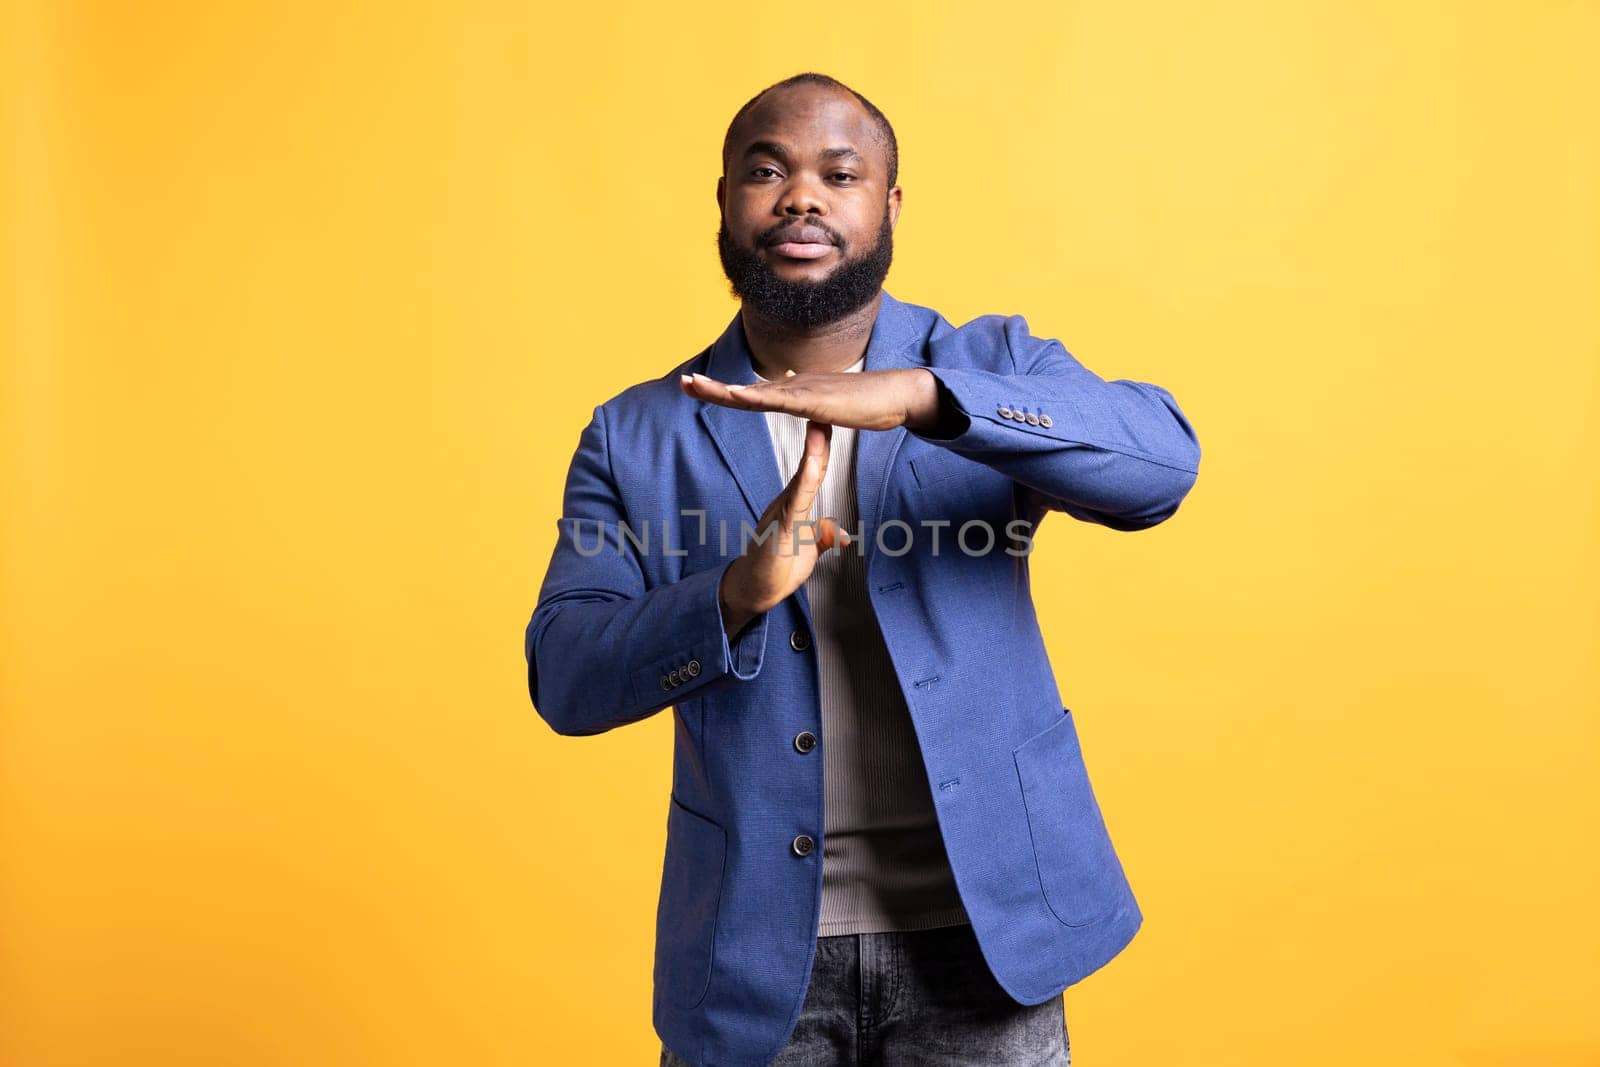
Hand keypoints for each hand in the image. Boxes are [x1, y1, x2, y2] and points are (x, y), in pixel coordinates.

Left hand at [681, 366, 944, 432]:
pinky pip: (779, 399)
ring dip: (723, 389)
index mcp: (796, 392)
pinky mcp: (815, 400)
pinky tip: (735, 394)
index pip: (753, 394)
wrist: (898, 394)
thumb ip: (815, 407)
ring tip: (696, 385)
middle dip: (712, 387)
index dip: (724, 392)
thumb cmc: (870, 402)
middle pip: (745, 389)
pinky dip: (755, 396)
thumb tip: (804, 407)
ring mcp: (804, 391)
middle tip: (684, 382)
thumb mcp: (833, 407)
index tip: (699, 388)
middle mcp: (794, 386)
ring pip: (755, 392)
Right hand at [717, 420, 849, 635]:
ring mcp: (783, 515)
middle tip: (822, 401)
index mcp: (795, 505)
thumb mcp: (809, 553)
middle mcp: (788, 503)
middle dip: (817, 434)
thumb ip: (823, 538)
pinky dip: (804, 483)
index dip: (822, 443)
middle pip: (808, 465)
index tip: (829, 416)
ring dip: (812, 452)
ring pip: (802, 479)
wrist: (753, 592)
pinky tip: (811, 467)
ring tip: (820, 425)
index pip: (813, 469)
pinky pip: (795, 503)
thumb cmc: (776, 571)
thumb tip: (843, 533)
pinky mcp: (781, 531)